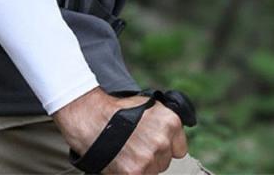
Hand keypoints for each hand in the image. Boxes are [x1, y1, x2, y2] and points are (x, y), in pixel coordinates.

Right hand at [52, 86, 187, 174]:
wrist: (93, 117)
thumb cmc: (118, 110)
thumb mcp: (148, 106)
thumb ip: (163, 123)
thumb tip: (172, 137)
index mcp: (171, 122)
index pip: (180, 148)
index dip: (167, 147)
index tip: (156, 144)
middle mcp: (163, 141)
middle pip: (165, 161)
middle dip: (153, 156)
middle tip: (136, 146)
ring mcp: (150, 158)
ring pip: (154, 172)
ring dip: (143, 166)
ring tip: (127, 152)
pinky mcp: (136, 173)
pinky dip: (131, 172)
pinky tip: (123, 162)